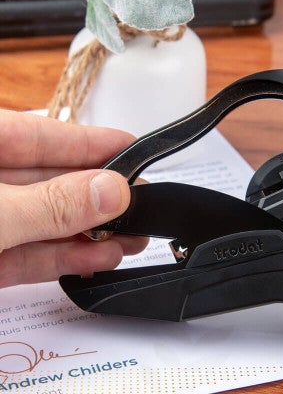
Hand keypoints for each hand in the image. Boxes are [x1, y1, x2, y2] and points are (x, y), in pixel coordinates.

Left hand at [0, 109, 147, 287]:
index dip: (93, 142)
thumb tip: (113, 191)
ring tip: (131, 240)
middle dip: (98, 198)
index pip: (43, 136)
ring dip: (89, 235)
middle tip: (141, 205)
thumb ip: (50, 205)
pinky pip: (28, 255)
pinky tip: (99, 260)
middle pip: (49, 182)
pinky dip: (63, 260)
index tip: (135, 149)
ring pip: (43, 223)